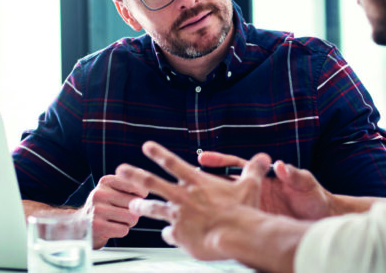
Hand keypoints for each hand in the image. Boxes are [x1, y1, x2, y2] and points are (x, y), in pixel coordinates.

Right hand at [82, 174, 147, 247]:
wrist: (80, 225)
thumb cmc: (103, 207)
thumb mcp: (112, 190)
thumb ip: (129, 184)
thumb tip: (145, 182)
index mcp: (106, 181)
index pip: (135, 185)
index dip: (141, 194)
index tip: (137, 198)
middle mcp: (100, 193)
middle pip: (135, 203)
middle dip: (134, 211)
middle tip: (122, 212)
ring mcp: (97, 210)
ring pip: (132, 217)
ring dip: (129, 222)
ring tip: (117, 220)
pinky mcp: (97, 227)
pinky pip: (124, 230)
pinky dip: (121, 231)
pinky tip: (111, 228)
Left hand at [116, 141, 271, 260]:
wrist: (237, 235)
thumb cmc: (243, 211)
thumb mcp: (249, 186)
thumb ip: (253, 170)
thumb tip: (264, 158)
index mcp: (196, 182)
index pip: (173, 163)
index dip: (158, 153)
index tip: (146, 146)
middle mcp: (183, 197)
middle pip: (152, 183)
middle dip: (134, 175)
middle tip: (121, 170)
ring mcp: (179, 216)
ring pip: (154, 209)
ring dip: (141, 207)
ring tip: (132, 207)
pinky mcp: (179, 236)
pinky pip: (169, 235)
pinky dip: (169, 235)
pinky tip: (168, 237)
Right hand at [198, 151, 335, 219]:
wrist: (322, 219)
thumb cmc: (314, 198)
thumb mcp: (306, 183)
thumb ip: (294, 174)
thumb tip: (280, 166)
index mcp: (264, 178)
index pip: (237, 165)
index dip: (219, 161)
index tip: (203, 158)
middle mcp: (255, 191)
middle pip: (225, 185)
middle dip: (204, 182)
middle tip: (185, 180)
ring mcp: (255, 207)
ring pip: (227, 205)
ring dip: (210, 204)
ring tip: (188, 207)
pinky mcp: (257, 222)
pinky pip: (238, 222)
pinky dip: (224, 225)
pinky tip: (209, 228)